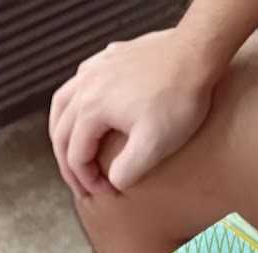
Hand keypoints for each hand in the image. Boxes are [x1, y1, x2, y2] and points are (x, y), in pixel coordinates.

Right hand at [49, 29, 214, 195]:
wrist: (196, 55)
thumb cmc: (178, 100)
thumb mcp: (154, 146)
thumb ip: (127, 171)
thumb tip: (112, 181)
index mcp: (91, 109)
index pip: (75, 156)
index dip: (87, 181)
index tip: (106, 193)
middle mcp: (85, 86)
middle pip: (61, 132)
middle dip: (69, 165)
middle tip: (82, 187)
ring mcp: (95, 68)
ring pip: (62, 104)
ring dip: (62, 133)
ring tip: (70, 153)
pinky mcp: (109, 58)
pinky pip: (78, 83)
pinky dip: (73, 105)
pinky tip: (84, 112)